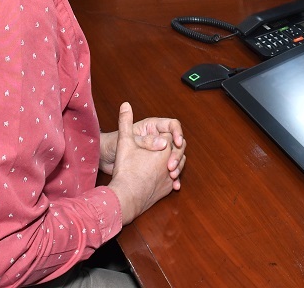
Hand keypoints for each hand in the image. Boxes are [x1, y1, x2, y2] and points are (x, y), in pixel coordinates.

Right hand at [107, 102, 183, 223]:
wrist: (126, 197)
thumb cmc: (125, 170)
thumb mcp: (124, 142)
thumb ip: (125, 122)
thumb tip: (125, 105)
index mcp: (164, 147)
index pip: (168, 135)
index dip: (159, 136)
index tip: (150, 140)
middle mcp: (171, 161)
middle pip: (177, 148)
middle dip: (168, 148)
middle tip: (155, 150)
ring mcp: (171, 176)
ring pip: (179, 163)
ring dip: (172, 160)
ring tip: (159, 160)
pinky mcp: (168, 188)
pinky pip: (174, 178)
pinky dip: (170, 174)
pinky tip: (161, 173)